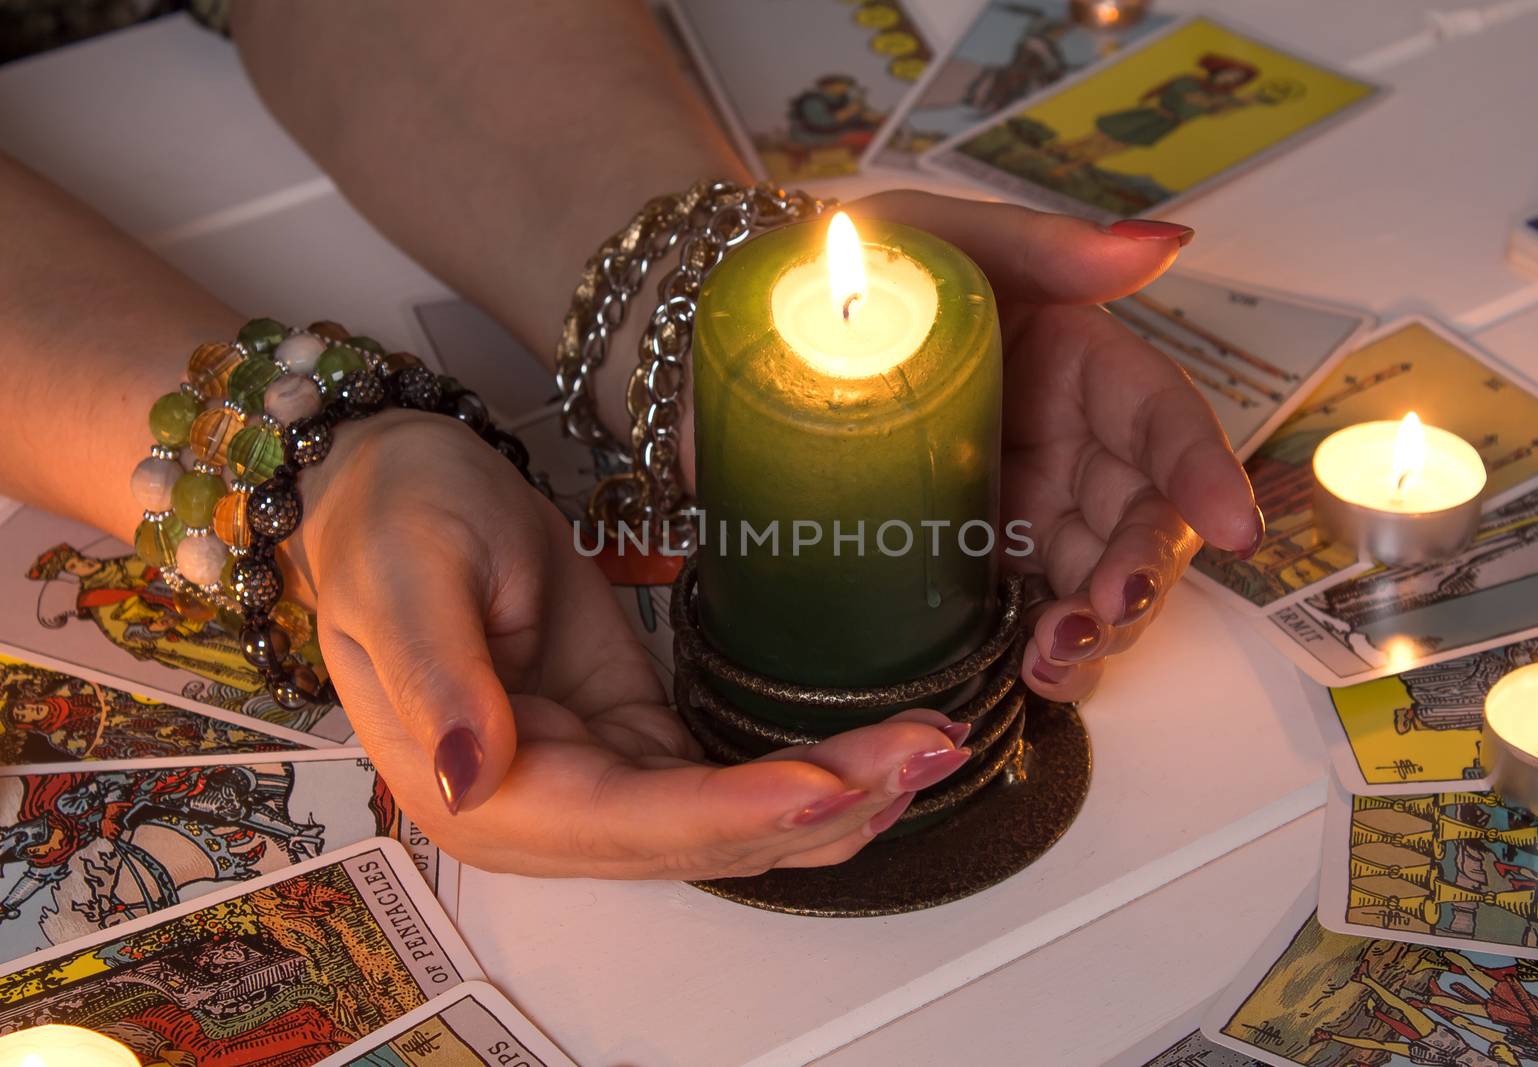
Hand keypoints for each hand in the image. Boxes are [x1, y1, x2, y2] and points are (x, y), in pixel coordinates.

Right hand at [297, 411, 970, 876]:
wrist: (397, 485)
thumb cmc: (389, 518)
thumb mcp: (403, 574)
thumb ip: (436, 680)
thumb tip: (470, 776)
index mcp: (479, 790)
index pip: (628, 822)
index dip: (736, 811)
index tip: (831, 781)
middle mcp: (543, 812)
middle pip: (703, 838)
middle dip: (825, 805)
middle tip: (927, 749)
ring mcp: (595, 783)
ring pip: (733, 824)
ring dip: (836, 799)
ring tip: (931, 750)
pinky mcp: (632, 743)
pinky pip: (731, 785)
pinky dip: (807, 778)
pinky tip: (873, 758)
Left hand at [851, 193, 1263, 703]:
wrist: (749, 342)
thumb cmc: (855, 275)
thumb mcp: (932, 236)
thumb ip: (1040, 245)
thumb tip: (1158, 245)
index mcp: (1078, 364)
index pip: (1163, 421)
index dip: (1204, 473)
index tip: (1233, 527)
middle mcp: (1067, 445)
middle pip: (1142, 520)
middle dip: (1143, 575)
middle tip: (1108, 608)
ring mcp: (1022, 511)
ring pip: (1095, 583)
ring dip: (1095, 630)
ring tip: (1055, 658)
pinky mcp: (969, 564)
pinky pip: (1025, 617)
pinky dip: (1039, 652)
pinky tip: (1027, 673)